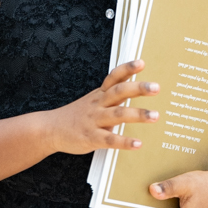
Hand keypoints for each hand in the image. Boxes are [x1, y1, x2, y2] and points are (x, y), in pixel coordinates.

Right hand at [44, 60, 159, 155]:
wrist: (50, 129)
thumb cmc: (77, 115)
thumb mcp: (94, 100)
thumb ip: (113, 96)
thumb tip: (137, 90)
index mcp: (99, 94)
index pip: (114, 77)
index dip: (127, 69)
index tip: (142, 62)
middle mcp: (98, 104)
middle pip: (119, 92)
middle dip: (138, 89)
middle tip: (156, 87)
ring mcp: (94, 120)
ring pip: (117, 114)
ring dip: (137, 114)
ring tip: (155, 116)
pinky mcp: (91, 138)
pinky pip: (109, 139)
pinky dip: (124, 141)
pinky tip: (137, 144)